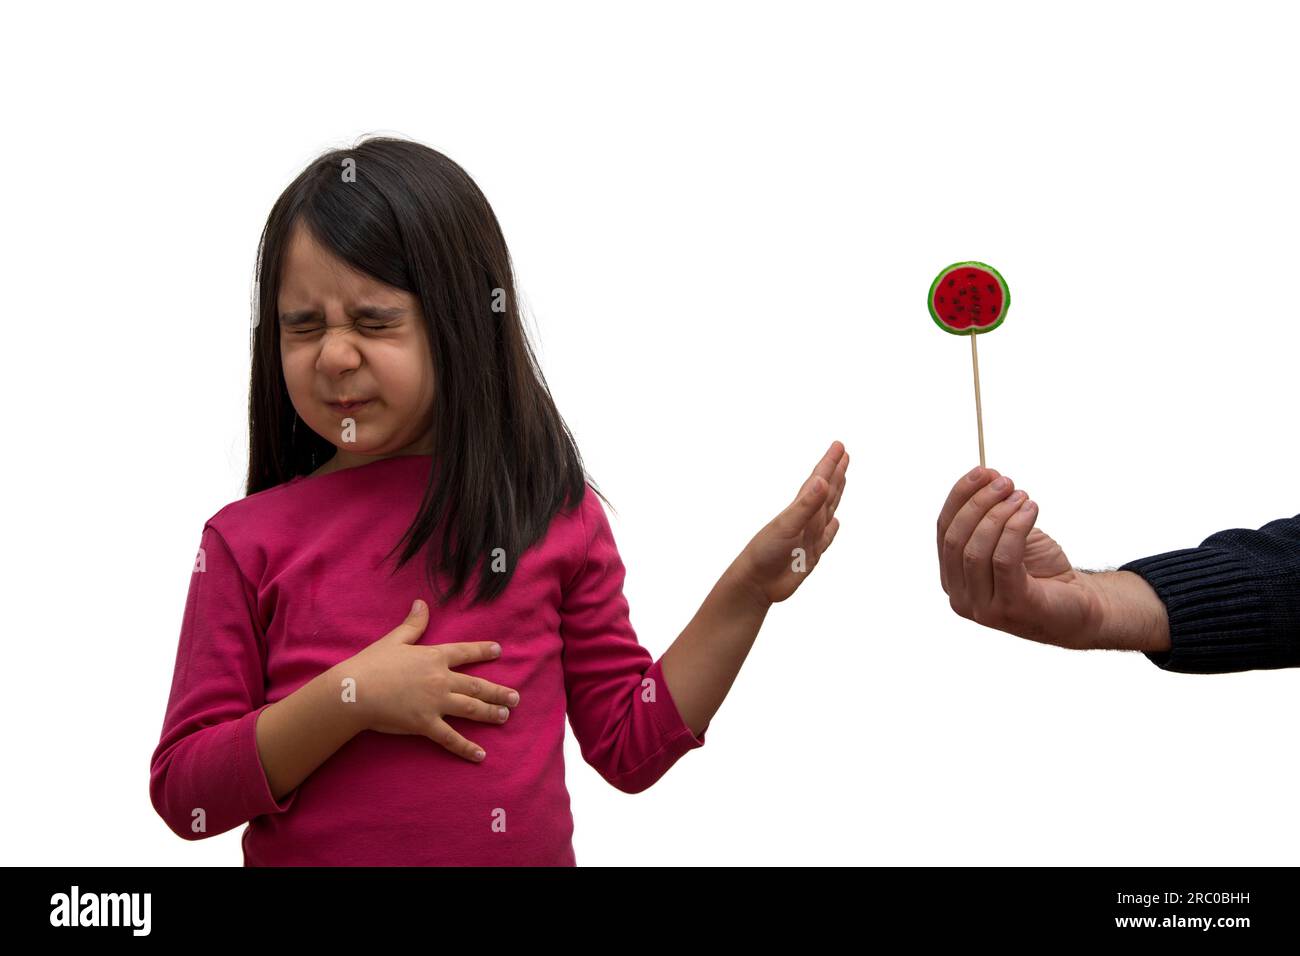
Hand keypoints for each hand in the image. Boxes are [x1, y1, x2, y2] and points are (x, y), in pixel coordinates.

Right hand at [342, 600, 519, 761]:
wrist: (355, 690)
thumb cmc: (372, 664)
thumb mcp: (394, 640)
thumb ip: (413, 624)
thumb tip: (421, 603)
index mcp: (434, 657)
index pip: (464, 653)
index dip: (482, 651)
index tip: (498, 651)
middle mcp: (440, 679)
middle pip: (476, 685)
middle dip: (497, 691)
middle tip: (515, 698)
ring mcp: (435, 703)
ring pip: (470, 708)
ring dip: (490, 713)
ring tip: (505, 716)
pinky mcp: (425, 724)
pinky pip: (450, 738)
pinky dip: (466, 747)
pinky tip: (481, 755)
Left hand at [738, 441, 848, 603]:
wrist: (755, 583)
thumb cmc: (764, 553)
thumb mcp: (787, 526)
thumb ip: (806, 505)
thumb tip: (822, 481)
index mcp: (799, 509)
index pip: (818, 481)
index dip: (829, 463)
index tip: (839, 446)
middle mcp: (806, 519)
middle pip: (825, 491)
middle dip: (835, 473)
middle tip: (844, 454)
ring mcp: (809, 536)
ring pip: (827, 510)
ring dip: (835, 494)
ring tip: (842, 479)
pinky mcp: (811, 554)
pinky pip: (826, 537)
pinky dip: (832, 529)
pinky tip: (835, 522)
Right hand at [936, 466, 1104, 649]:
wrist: (1079, 608)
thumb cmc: (1041, 572)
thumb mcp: (1008, 538)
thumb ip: (990, 514)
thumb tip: (985, 473)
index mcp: (952, 578)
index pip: (944, 531)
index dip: (959, 497)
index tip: (982, 470)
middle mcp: (960, 597)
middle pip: (956, 540)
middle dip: (978, 503)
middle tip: (1005, 481)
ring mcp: (983, 608)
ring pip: (976, 549)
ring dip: (998, 514)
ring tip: (1022, 495)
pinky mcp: (1011, 607)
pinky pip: (1003, 560)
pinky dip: (1015, 528)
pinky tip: (1031, 510)